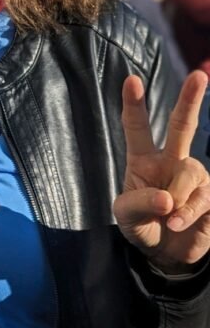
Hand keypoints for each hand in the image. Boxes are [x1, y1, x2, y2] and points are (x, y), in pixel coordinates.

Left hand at [113, 71, 209, 273]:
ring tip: (168, 218)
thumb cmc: (140, 225)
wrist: (163, 252)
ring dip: (176, 200)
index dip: (134, 104)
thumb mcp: (126, 215)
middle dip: (191, 100)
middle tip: (198, 75)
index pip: (137, 127)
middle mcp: (172, 161)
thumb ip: (140, 203)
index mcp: (143, 159)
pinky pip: (204, 200)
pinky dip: (188, 215)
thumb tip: (168, 199)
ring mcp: (196, 177)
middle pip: (183, 125)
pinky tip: (178, 224)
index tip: (131, 80)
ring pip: (190, 175)